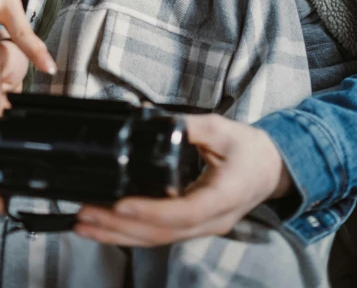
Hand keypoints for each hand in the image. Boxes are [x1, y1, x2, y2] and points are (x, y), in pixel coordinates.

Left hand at [75, 114, 292, 245]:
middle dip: (120, 227)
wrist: (272, 168)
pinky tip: (107, 227)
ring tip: (84, 225)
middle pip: (162, 233)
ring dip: (118, 235)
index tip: (120, 204)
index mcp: (224, 196)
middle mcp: (212, 220)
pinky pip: (159, 235)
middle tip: (86, 216)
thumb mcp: (222, 129)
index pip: (183, 212)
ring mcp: (202, 227)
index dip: (150, 212)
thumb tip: (151, 117)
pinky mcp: (192, 226)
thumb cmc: (250, 149)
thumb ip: (189, 125)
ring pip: (157, 240)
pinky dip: (130, 232)